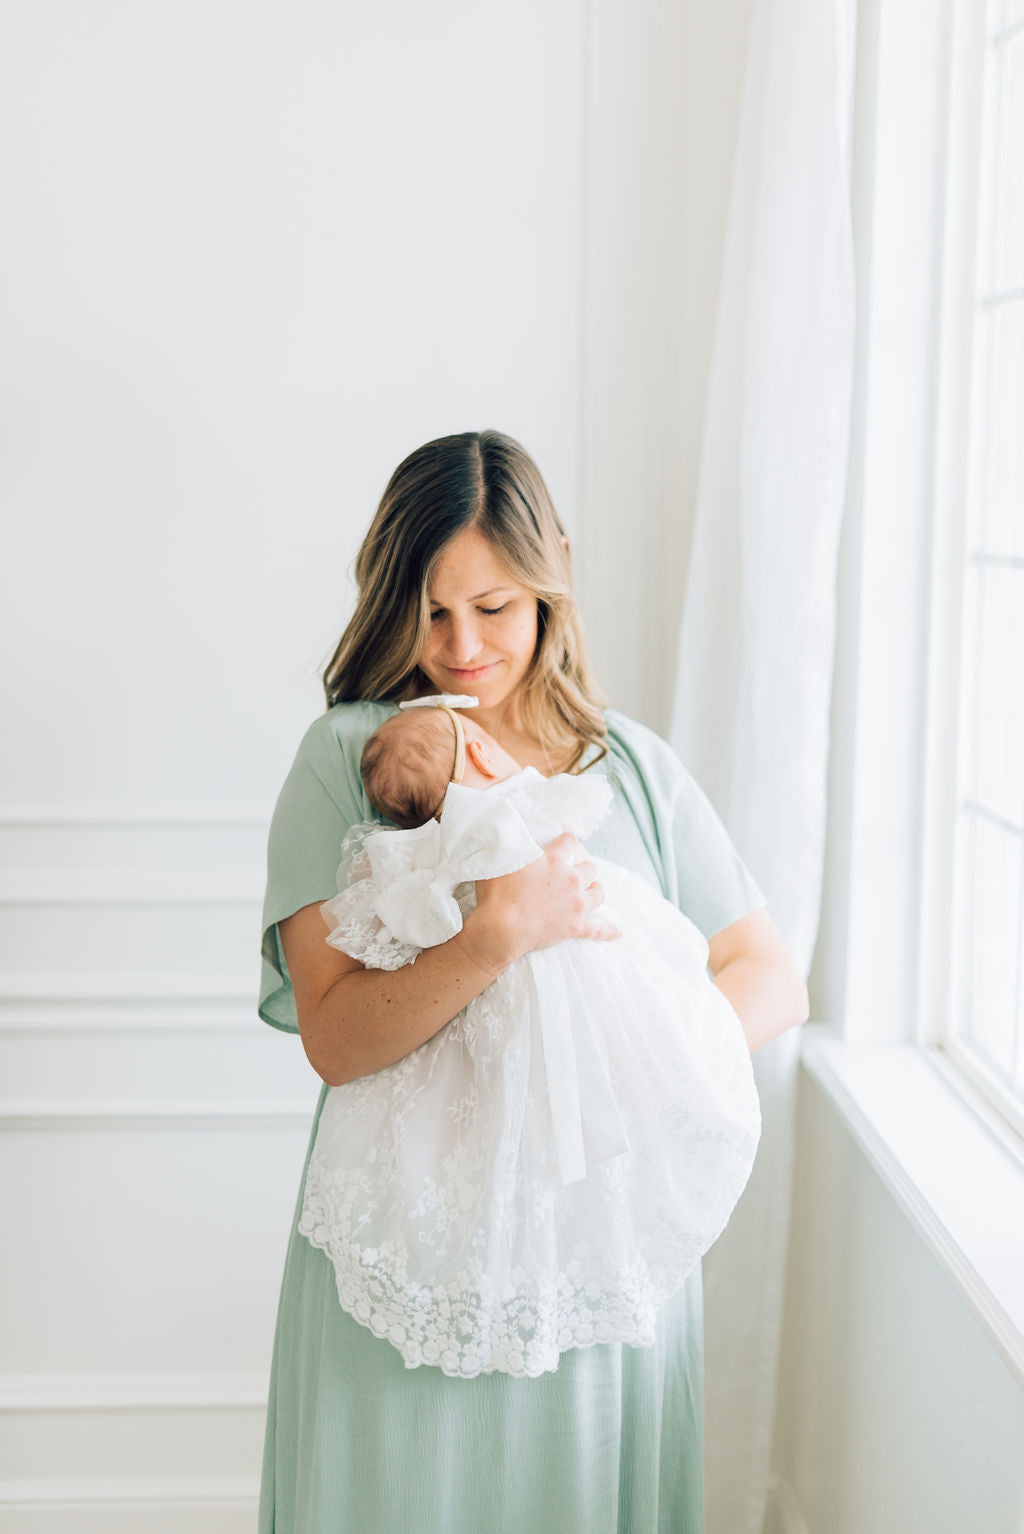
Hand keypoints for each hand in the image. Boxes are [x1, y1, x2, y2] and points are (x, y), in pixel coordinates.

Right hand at [465, 832, 621, 973]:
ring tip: (593, 890)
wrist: (501, 929)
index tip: (566, 840)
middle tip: (575, 871)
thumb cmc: (496, 894)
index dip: (568, 839)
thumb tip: (506, 827)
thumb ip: (509, 844)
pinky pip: (597, 931)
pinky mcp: (575, 928)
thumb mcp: (500, 860)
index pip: (569, 841)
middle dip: (583, 868)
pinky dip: (608, 932)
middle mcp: (571, 880)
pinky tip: (618, 932)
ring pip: (598, 894)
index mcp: (553, 861)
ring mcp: (576, 905)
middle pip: (589, 868)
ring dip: (596, 890)